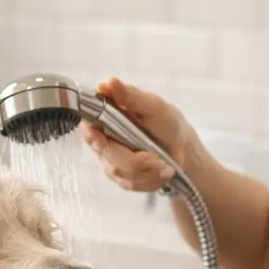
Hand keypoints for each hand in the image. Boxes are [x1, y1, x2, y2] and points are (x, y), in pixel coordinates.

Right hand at [79, 77, 196, 192]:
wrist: (181, 145)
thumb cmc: (166, 120)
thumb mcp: (153, 105)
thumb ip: (131, 96)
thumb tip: (108, 83)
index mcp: (105, 118)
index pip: (88, 128)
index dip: (92, 137)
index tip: (102, 142)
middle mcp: (102, 140)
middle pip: (108, 156)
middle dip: (135, 160)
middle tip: (157, 158)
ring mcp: (110, 161)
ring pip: (121, 173)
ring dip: (147, 171)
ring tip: (165, 165)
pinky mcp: (121, 178)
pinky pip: (131, 185)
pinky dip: (151, 180)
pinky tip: (162, 172)